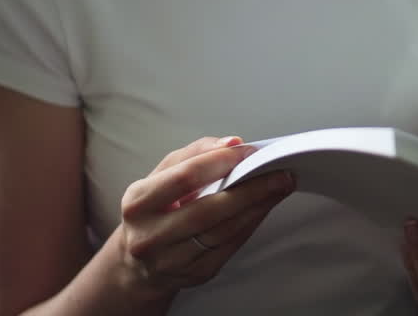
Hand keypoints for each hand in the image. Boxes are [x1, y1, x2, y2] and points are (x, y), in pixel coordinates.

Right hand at [114, 136, 295, 298]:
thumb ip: (195, 153)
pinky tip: (264, 207)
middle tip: (279, 173)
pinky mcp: (195, 274)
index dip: (220, 162)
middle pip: (208, 210)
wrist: (139, 260)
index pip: (185, 177)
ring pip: (224, 231)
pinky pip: (231, 246)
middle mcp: (149, 236)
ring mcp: (172, 261)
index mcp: (138, 203)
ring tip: (280, 187)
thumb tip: (233, 143)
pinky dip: (251, 223)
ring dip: (257, 207)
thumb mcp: (162, 175)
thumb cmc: (155, 208)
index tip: (249, 151)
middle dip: (250, 189)